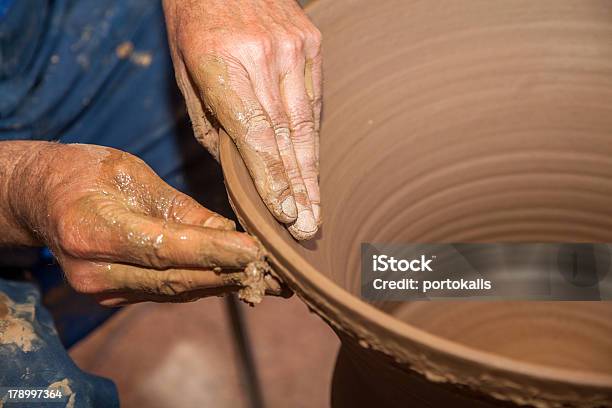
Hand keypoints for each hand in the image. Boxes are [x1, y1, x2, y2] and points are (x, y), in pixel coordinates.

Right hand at [8, 143, 277, 304]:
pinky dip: (203, 284)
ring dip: (224, 285)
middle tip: (279, 274)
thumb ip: (182, 211)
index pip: (165, 247)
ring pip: (175, 291)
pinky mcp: (112, 297)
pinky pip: (166, 292)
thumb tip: (232, 234)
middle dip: (230, 275)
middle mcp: (94, 270)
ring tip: (269, 281)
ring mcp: (101, 290)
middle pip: (175, 279)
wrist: (42, 197)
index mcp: (92, 229)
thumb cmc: (86, 172)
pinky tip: (235, 279)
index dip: (214, 251)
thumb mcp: (134, 176)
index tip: (257, 251)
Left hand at [163, 0, 321, 239]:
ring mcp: (294, 48)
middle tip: (309, 228)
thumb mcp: (185, 71)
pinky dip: (312, 137)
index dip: (273, 178)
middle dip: (299, 188)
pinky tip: (313, 168)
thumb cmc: (192, 21)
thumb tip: (235, 168)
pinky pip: (313, 99)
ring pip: (306, 123)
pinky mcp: (311, 42)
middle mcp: (265, 57)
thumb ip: (210, 122)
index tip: (286, 215)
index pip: (255, 134)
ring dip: (311, 172)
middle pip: (287, 136)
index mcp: (223, 64)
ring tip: (315, 209)